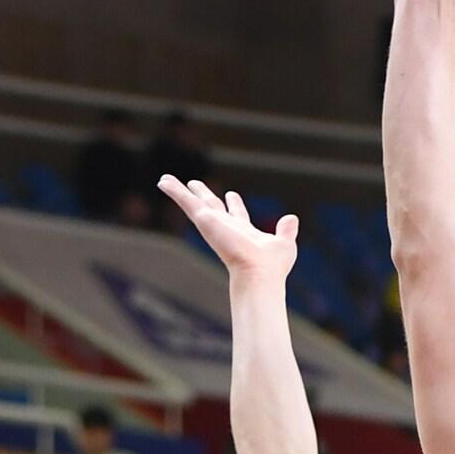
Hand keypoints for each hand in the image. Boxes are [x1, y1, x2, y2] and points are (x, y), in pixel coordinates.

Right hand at [158, 178, 297, 279]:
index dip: (235, 204)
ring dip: (180, 191)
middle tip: (195, 184)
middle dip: (205, 195)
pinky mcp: (205, 220)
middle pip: (212, 207)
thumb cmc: (272, 266)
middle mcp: (226, 228)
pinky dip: (174, 191)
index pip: (238, 215)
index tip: (232, 194)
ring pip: (193, 204)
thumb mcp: (284, 243)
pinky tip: (162, 181)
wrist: (258, 273)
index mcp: (244, 232)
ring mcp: (213, 224)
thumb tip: (292, 219)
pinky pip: (186, 202)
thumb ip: (286, 230)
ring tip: (166, 180)